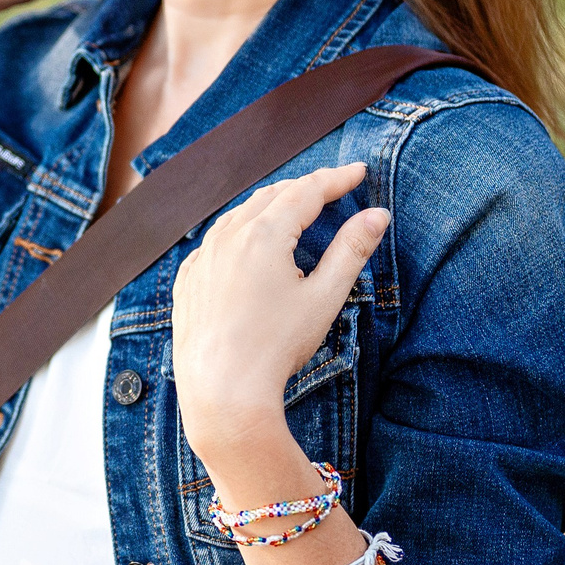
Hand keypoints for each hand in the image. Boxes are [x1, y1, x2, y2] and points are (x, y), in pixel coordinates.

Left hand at [172, 162, 385, 454]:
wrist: (223, 392)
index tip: (359, 172)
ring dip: (270, 206)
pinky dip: (239, 232)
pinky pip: (215, 242)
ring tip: (294, 208)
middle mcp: (227, 236)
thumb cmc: (276, 347)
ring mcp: (202, 257)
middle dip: (305, 188)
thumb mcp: (324, 298)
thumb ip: (351, 251)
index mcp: (265, 234)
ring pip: (239, 215)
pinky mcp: (188, 280)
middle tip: (333, 188)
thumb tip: (377, 215)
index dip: (336, 179)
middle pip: (272, 196)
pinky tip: (249, 245)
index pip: (307, 190)